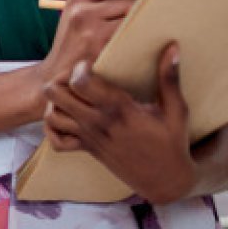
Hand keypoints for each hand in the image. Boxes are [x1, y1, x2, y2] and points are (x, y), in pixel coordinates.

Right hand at [36, 0, 135, 85]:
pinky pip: (133, 41)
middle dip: (138, 12)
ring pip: (135, 21)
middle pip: (133, 1)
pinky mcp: (102, 54)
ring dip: (140, 29)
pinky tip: (130, 51)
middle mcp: (83, 13)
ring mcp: (93, 34)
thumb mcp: (77, 13)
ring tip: (133, 38)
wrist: (55, 76)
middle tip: (135, 25)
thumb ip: (103, 0)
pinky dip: (136, 45)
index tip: (126, 5)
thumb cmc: (75, 42)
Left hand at [43, 42, 196, 204]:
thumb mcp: (176, 110)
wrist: (166, 181)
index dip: (81, 67)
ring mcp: (89, 138)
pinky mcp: (87, 150)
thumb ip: (170, 78)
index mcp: (118, 109)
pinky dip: (56, 128)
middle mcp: (98, 123)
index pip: (80, 82)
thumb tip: (173, 47)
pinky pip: (56, 141)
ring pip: (51, 115)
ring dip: (56, 101)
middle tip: (77, 75)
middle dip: (62, 78)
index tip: (93, 63)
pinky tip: (68, 117)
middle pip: (56, 94)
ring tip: (72, 93)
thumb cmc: (171, 142)